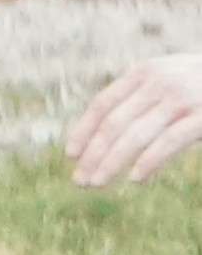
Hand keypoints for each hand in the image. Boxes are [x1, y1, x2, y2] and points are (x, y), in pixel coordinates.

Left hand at [69, 51, 201, 188]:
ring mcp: (182, 98)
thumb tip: (106, 133)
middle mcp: (160, 82)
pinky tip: (136, 178)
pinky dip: (149, 162)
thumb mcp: (171, 77)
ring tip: (97, 182)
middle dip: (93, 154)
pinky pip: (168, 142)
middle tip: (80, 180)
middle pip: (114, 123)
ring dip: (111, 162)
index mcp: (145, 71)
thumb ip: (142, 96)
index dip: (84, 130)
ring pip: (135, 135)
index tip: (72, 154)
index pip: (103, 103)